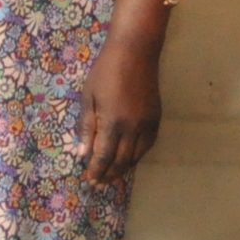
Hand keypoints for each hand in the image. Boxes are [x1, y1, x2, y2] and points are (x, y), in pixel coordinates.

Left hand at [78, 28, 162, 182]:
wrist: (135, 54)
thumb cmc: (105, 72)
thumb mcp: (88, 97)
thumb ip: (87, 127)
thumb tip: (82, 154)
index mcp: (113, 122)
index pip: (104, 156)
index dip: (96, 170)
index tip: (89, 181)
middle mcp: (133, 128)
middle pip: (121, 160)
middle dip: (109, 174)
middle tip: (99, 184)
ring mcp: (147, 125)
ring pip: (136, 156)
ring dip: (123, 169)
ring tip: (112, 176)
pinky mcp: (156, 120)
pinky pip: (147, 146)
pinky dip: (137, 156)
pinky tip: (129, 159)